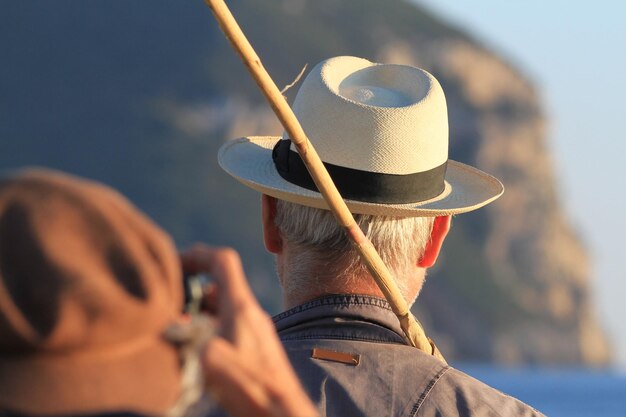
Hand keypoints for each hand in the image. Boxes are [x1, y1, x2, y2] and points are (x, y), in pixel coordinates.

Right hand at [180, 244, 317, 416]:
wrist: (283, 413)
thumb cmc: (254, 389)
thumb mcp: (214, 363)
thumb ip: (191, 338)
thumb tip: (172, 328)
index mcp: (241, 308)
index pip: (222, 261)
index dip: (197, 255)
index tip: (174, 265)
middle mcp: (250, 313)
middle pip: (219, 284)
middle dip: (190, 289)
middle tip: (167, 305)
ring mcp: (254, 330)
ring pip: (222, 307)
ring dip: (197, 312)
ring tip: (175, 329)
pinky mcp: (254, 348)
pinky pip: (228, 326)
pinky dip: (208, 328)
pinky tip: (194, 348)